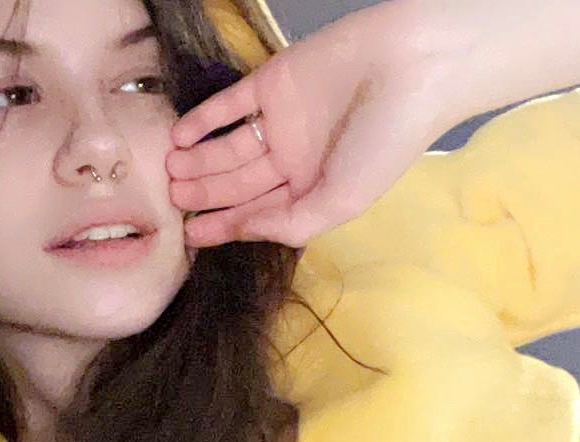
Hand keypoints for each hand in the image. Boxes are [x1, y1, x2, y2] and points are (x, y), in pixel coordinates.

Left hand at [168, 0, 464, 247]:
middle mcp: (295, 160)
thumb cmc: (384, 142)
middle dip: (204, 193)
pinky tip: (180, 135)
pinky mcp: (272, 81)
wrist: (410, 66)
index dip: (225, 226)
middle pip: (238, 182)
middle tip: (169, 199)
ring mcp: (281, 120)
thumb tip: (246, 231)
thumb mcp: (343, 200)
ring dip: (199, 160)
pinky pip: (229, 105)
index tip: (188, 236)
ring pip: (229, 146)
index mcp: (316, 191)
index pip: (260, 214)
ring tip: (169, 170)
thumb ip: (292, 223)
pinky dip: (204, 119)